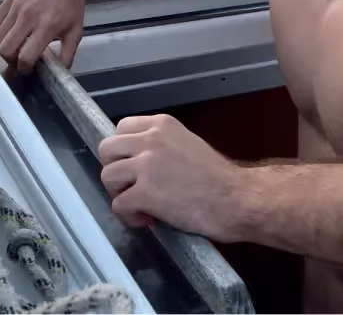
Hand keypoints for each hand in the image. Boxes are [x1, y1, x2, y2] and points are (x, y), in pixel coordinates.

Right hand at [0, 0, 87, 71]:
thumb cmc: (72, 1)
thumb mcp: (76, 30)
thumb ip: (67, 55)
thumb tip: (60, 73)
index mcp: (46, 27)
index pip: (25, 57)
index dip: (25, 68)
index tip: (29, 68)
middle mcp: (28, 17)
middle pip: (6, 49)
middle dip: (11, 60)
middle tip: (19, 58)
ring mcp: (17, 6)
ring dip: (5, 46)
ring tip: (16, 45)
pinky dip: (0, 30)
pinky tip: (11, 31)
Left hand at [98, 114, 244, 240]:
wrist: (235, 198)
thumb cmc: (218, 176)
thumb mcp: (186, 143)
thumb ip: (161, 144)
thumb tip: (139, 160)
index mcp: (162, 124)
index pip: (121, 127)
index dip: (125, 151)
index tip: (136, 166)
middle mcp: (150, 139)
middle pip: (107, 149)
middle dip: (116, 170)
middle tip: (133, 186)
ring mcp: (146, 165)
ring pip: (107, 176)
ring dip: (120, 194)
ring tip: (140, 204)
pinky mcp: (145, 193)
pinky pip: (118, 205)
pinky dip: (129, 217)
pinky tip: (148, 219)